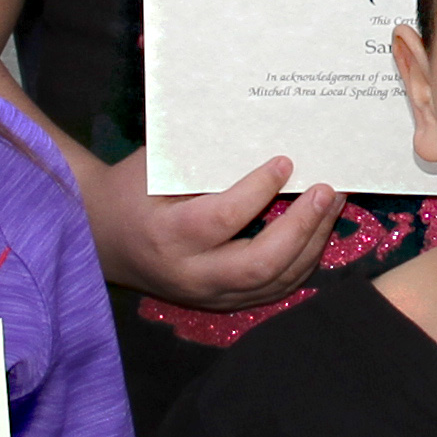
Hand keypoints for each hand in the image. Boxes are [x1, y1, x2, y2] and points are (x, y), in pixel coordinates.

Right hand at [90, 152, 344, 311]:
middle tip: (325, 189)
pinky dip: (303, 260)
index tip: (285, 161)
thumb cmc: (133, 191)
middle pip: (260, 263)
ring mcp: (209, 295)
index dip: (259, 190)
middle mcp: (191, 274)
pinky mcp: (223, 303)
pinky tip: (319, 230)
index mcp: (167, 236)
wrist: (104, 240)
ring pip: (275, 281)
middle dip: (301, 226)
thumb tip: (262, 134)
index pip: (223, 218)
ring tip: (333, 203)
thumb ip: (202, 161)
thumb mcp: (156, 168)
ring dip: (313, 242)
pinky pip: (275, 289)